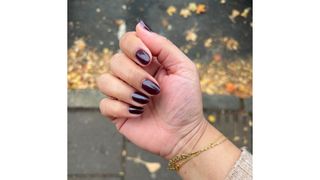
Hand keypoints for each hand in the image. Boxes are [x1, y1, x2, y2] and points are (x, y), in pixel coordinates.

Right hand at [97, 21, 207, 158]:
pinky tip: (137, 113)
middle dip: (135, 76)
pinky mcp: (115, 112)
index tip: (148, 59)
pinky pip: (104, 104)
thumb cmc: (186, 101)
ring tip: (146, 103)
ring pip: (104, 81)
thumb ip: (163, 46)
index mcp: (146, 61)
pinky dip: (122, 109)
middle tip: (154, 90)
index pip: (126, 41)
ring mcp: (121, 92)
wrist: (183, 134)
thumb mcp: (183, 68)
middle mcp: (131, 74)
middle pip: (115, 60)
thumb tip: (140, 26)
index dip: (133, 47)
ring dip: (127, 93)